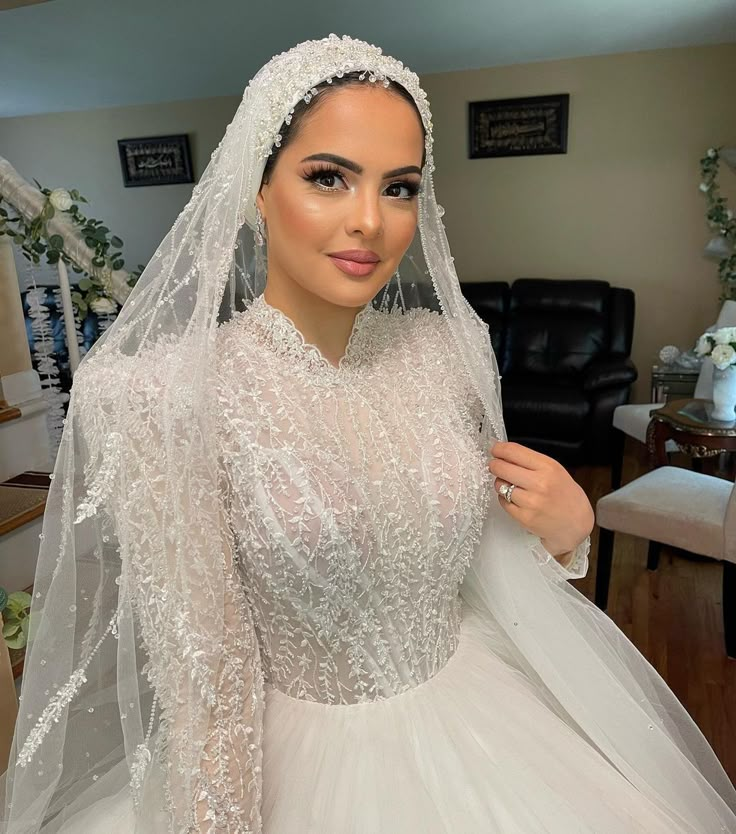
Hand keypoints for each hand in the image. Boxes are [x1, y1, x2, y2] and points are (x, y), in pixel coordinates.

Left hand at [488, 441, 593, 558]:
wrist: (575, 524)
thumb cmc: (565, 495)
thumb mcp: (555, 470)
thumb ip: (531, 462)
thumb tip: (504, 453)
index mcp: (548, 467)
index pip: (514, 451)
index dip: (499, 449)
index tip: (495, 450)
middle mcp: (540, 483)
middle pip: (501, 467)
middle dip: (495, 465)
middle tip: (495, 466)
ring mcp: (531, 502)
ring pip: (499, 485)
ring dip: (500, 483)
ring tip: (510, 485)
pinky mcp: (524, 518)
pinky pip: (503, 502)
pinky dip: (504, 498)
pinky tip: (515, 498)